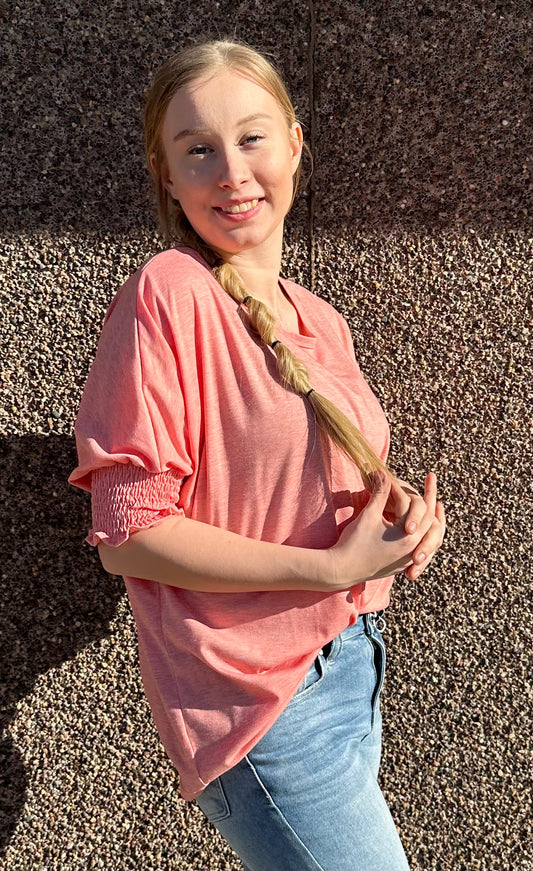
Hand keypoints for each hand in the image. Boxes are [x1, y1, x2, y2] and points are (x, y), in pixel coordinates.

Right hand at [327, 472, 444, 587]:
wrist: (342, 570)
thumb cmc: (354, 542)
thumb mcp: (369, 515)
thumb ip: (380, 493)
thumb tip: (383, 472)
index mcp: (408, 536)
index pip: (416, 506)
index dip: (408, 488)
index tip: (405, 475)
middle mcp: (413, 549)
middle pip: (431, 519)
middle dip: (431, 497)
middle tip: (431, 479)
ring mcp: (409, 558)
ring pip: (431, 536)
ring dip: (434, 518)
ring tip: (437, 505)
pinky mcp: (402, 564)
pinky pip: (422, 547)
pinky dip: (426, 534)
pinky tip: (422, 526)